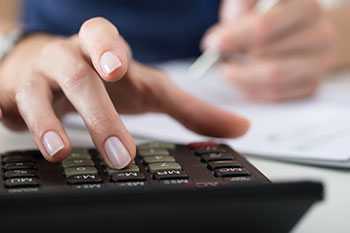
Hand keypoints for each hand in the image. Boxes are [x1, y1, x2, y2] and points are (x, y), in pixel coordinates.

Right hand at [0, 18, 248, 167]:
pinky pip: (13, 107)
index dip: (108, 48)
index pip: (102, 35)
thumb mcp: (148, 90)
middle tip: (120, 151)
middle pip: (79, 76)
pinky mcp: (14, 95)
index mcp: (102, 49)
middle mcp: (69, 57)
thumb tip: (241, 127)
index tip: (118, 69)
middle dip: (98, 112)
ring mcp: (37, 76)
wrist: (48, 68)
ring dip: (51, 124)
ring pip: (37, 93)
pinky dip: (23, 124)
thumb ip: (191, 110)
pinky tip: (37, 144)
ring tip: (63, 153)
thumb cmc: (105, 79)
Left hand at [203, 0, 336, 101]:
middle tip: (218, 61)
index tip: (212, 44)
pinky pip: (278, 95)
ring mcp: (320, 62)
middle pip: (267, 54)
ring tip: (228, 71)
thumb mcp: (252, 3)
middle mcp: (321, 34)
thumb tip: (217, 42)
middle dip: (236, 59)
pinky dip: (254, 90)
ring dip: (242, 77)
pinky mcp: (312, 85)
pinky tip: (243, 81)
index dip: (234, 37)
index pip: (264, 26)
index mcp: (305, 6)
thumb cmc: (268, 15)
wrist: (298, 32)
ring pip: (273, 77)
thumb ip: (239, 10)